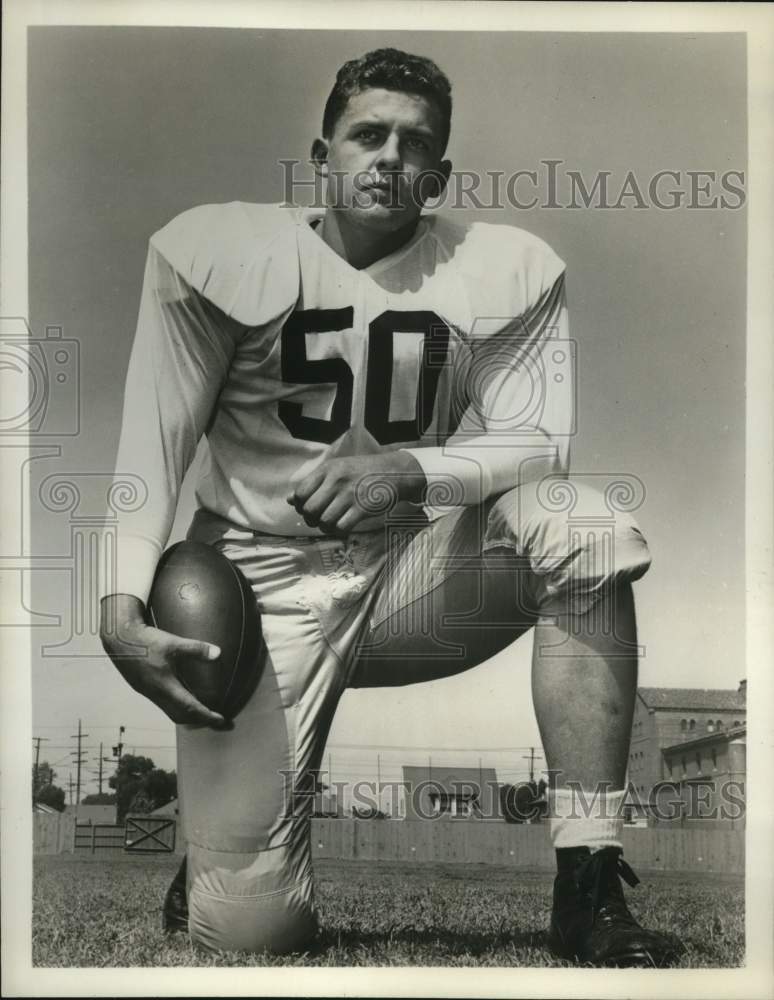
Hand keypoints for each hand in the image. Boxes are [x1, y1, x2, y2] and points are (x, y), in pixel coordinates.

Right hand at [99, 594, 228, 728]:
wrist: (119, 639)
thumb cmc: (145, 641)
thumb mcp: (173, 643)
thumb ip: (196, 649)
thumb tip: (218, 653)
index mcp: (164, 685)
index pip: (190, 707)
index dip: (206, 716)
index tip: (220, 720)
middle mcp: (155, 693)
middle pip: (180, 715)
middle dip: (199, 720)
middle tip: (215, 720)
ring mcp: (148, 692)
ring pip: (170, 712)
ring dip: (187, 715)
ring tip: (202, 713)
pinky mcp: (143, 688)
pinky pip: (163, 705)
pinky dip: (176, 707)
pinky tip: (182, 698)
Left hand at [287, 451, 425, 535]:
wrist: (395, 472)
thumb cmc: (362, 471)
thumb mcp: (337, 469)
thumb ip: (314, 483)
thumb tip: (290, 500)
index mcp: (327, 469)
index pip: (300, 493)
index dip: (300, 506)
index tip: (308, 508)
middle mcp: (336, 481)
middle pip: (309, 509)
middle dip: (311, 519)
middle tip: (318, 520)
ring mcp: (350, 495)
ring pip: (324, 521)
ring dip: (325, 528)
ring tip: (331, 524)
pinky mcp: (362, 508)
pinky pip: (341, 527)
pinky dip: (338, 531)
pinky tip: (342, 527)